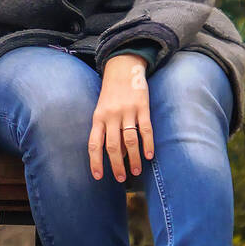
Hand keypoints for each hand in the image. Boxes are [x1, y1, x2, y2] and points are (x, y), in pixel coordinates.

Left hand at [88, 54, 154, 182]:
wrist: (123, 68)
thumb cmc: (111, 94)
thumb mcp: (102, 110)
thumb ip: (105, 130)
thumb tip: (115, 154)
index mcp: (98, 118)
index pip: (94, 144)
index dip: (95, 161)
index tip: (98, 177)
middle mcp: (111, 116)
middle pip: (113, 146)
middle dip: (116, 165)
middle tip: (120, 178)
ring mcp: (127, 111)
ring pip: (130, 140)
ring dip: (134, 158)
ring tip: (136, 171)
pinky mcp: (142, 107)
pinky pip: (145, 129)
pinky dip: (147, 144)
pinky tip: (149, 156)